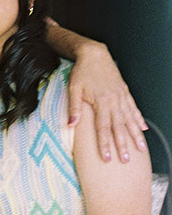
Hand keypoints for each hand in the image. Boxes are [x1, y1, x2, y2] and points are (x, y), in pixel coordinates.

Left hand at [68, 42, 147, 163]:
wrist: (94, 55)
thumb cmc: (82, 72)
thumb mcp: (73, 89)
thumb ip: (74, 108)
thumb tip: (70, 125)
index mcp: (101, 102)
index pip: (103, 128)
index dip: (105, 144)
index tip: (107, 157)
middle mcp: (114, 101)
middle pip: (119, 127)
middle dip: (123, 145)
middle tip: (126, 160)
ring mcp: (121, 97)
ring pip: (130, 120)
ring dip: (135, 135)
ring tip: (140, 148)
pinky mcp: (124, 92)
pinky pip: (133, 109)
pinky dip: (138, 119)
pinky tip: (143, 128)